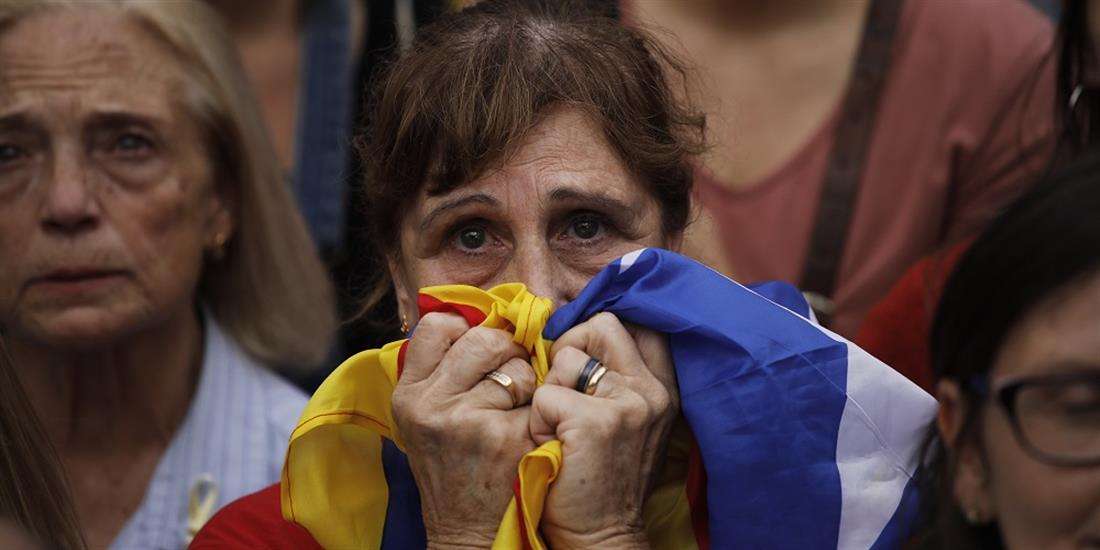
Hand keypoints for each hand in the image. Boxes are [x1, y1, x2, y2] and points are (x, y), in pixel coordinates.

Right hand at [392, 313, 537, 548]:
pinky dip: (540, 412)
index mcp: (408, 394)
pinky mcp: (504, 437)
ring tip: (514, 412)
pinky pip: (538, 397)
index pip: (438, 325)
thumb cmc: (453, 467)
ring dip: (526, 384)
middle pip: (483, 339)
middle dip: (506, 352)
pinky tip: (527, 435)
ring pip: (516, 366)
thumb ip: (441, 371)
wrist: (467, 530)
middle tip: (509, 378)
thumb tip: (478, 319)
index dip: (467, 329)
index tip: (481, 350)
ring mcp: (467, 419)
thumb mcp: (425, 418)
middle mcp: (431, 403)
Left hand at [530, 312, 678, 548]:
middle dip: (572, 345)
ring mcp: (627, 402)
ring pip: (567, 356)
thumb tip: (578, 330)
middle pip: (602, 324)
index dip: (601, 331)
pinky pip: (545, 394)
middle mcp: (651, 390)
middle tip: (564, 386)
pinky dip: (537, 420)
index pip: (639, 323)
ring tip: (559, 428)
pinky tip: (551, 447)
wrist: (601, 536)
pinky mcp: (595, 421)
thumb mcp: (625, 423)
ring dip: (551, 389)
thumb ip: (616, 377)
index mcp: (662, 388)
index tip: (584, 354)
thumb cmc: (600, 478)